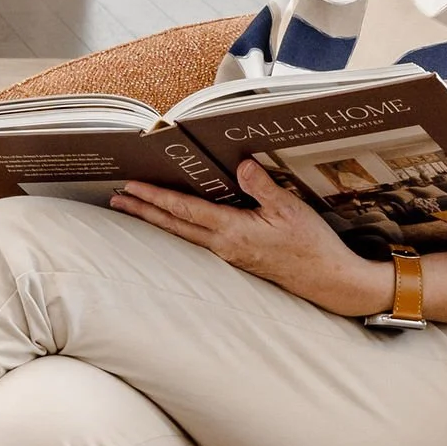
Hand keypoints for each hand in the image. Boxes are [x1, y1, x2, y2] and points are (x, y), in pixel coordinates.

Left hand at [110, 159, 391, 317]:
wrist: (329, 281)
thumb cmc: (312, 246)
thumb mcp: (290, 209)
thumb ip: (262, 186)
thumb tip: (241, 165)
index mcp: (233, 231)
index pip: (185, 211)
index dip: (156, 197)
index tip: (132, 187)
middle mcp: (224, 246)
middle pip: (174, 226)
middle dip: (144, 210)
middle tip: (117, 198)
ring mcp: (230, 255)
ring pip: (184, 234)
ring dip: (158, 219)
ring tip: (135, 208)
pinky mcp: (238, 258)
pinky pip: (200, 240)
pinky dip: (180, 228)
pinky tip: (176, 223)